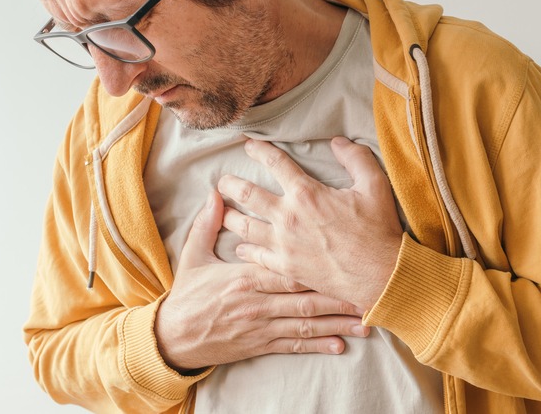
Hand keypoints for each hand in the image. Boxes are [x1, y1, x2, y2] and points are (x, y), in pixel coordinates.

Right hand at [154, 191, 368, 372]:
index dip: (315, 259)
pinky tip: (340, 344)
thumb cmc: (188, 295)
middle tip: (367, 289)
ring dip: (337, 322)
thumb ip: (207, 225)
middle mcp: (259, 303)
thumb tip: (215, 195)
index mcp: (246, 277)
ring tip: (365, 320)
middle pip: (305, 296)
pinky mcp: (262, 345)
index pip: (286, 264)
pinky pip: (295, 345)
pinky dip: (318, 344)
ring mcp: (262, 326)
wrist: (173, 339)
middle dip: (338, 294)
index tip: (341, 251)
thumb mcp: (193, 256)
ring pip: (307, 323)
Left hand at [218, 137, 402, 309]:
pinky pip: (256, 256)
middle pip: (247, 194)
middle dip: (231, 184)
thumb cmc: (378, 230)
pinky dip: (244, 249)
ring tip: (223, 211)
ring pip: (244, 226)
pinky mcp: (285, 268)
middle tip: (223, 181)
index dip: (259, 150)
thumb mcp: (375, 185)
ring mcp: (284, 244)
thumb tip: (338, 142)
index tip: (248, 145)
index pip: (275, 163)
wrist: (379, 274)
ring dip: (230, 216)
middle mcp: (288, 216)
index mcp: (307, 193)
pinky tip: (241, 247)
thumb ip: (356, 158)